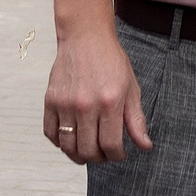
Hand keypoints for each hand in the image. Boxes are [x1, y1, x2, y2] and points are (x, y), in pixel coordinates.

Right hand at [44, 29, 150, 165]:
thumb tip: (145, 146)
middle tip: (104, 153)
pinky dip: (60, 142)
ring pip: (68, 147)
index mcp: (109, 102)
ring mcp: (65, 104)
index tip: (119, 154)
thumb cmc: (110, 60)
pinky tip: (71, 137)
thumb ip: (136, 120)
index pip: (111, 145)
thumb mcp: (131, 89)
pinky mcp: (50, 101)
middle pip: (88, 151)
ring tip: (88, 149)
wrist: (86, 37)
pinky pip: (51, 134)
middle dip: (99, 158)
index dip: (117, 156)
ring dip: (79, 155)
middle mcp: (85, 105)